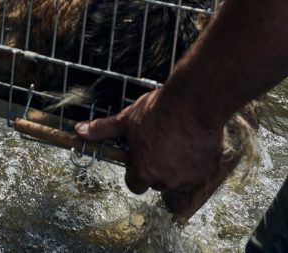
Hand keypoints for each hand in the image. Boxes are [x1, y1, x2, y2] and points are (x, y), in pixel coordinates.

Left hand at [75, 88, 225, 194]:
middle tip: (157, 144)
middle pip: (157, 181)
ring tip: (175, 139)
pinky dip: (196, 159)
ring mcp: (189, 176)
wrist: (193, 102)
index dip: (135, 172)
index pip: (135, 185)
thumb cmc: (157, 111)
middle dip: (156, 167)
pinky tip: (191, 140)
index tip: (138, 157)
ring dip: (177, 164)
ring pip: (179, 177)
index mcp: (144, 170)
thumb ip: (103, 130)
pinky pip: (199, 169)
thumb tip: (79, 131)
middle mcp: (167, 179)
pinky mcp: (208, 168)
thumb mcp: (126, 119)